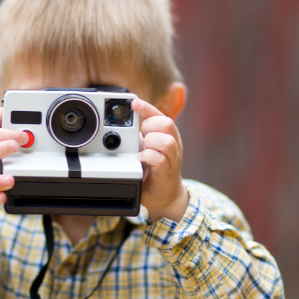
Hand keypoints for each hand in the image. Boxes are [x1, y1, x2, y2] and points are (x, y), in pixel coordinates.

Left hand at [132, 98, 188, 221]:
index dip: (147, 107)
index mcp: (168, 135)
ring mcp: (172, 159)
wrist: (164, 195)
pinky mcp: (166, 173)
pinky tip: (141, 159)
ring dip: (151, 142)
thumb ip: (140, 135)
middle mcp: (173, 145)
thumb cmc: (154, 170)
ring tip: (142, 149)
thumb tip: (125, 120)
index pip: (160, 115)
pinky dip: (149, 157)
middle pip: (167, 124)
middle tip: (141, 135)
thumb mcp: (146, 147)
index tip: (134, 102)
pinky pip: (160, 160)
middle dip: (150, 126)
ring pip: (167, 141)